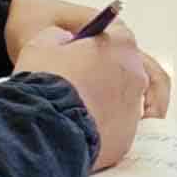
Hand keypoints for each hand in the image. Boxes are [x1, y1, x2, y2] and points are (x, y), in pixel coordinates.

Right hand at [12, 14, 174, 173]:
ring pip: (116, 103)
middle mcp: (136, 76)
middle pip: (118, 70)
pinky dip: (96, 130)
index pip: (113, 35)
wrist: (44, 131)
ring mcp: (133, 111)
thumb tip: (64, 41)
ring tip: (67, 112)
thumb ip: (58, 36)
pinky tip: (72, 132)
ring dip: (98, 104)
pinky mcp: (125, 141)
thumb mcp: (41, 45)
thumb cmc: (45, 83)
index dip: (90, 43)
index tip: (73, 52)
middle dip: (97, 75)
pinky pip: (111, 131)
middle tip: (70, 84)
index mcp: (121, 46)